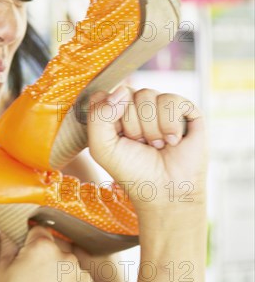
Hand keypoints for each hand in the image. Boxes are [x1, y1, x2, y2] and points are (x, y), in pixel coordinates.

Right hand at [0, 226, 102, 281]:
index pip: (40, 232)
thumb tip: (3, 228)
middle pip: (58, 251)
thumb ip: (7, 244)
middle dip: (48, 261)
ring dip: (64, 277)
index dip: (32, 242)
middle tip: (36, 280)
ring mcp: (82, 277)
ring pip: (72, 269)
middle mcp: (66, 258)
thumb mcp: (1, 271)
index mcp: (42, 247)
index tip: (29, 254)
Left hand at [86, 86, 207, 215]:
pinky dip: (169, 125)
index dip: (109, 117)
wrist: (166, 190)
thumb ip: (98, 117)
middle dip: (131, 126)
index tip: (117, 139)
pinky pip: (171, 99)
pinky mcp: (184, 108)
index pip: (103, 96)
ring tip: (156, 145)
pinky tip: (173, 141)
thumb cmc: (132, 171)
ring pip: (147, 94)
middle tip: (140, 145)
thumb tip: (121, 91)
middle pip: (125, 94)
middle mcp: (135, 106)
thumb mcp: (101, 148)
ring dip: (150, 128)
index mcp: (113, 113)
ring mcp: (159, 106)